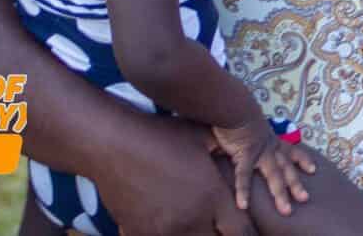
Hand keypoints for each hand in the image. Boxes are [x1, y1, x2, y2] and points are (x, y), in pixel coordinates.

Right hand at [95, 118, 252, 235]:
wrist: (114, 146)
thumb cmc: (161, 136)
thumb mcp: (203, 138)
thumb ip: (227, 154)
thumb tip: (242, 154)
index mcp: (211, 196)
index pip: (241, 231)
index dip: (248, 234)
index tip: (247, 232)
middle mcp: (190, 219)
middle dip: (221, 235)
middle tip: (218, 226)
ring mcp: (163, 230)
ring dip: (196, 235)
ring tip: (194, 222)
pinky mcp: (138, 233)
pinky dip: (166, 235)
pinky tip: (166, 224)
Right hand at [213, 117, 316, 215]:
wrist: (235, 104)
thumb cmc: (239, 113)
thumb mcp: (250, 127)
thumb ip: (249, 136)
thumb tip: (245, 142)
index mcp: (272, 139)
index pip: (292, 151)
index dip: (303, 160)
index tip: (314, 169)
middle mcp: (270, 147)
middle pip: (287, 168)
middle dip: (296, 184)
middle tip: (305, 199)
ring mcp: (260, 151)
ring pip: (274, 175)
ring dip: (280, 193)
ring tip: (286, 210)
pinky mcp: (245, 154)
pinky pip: (245, 175)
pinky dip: (243, 191)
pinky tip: (243, 205)